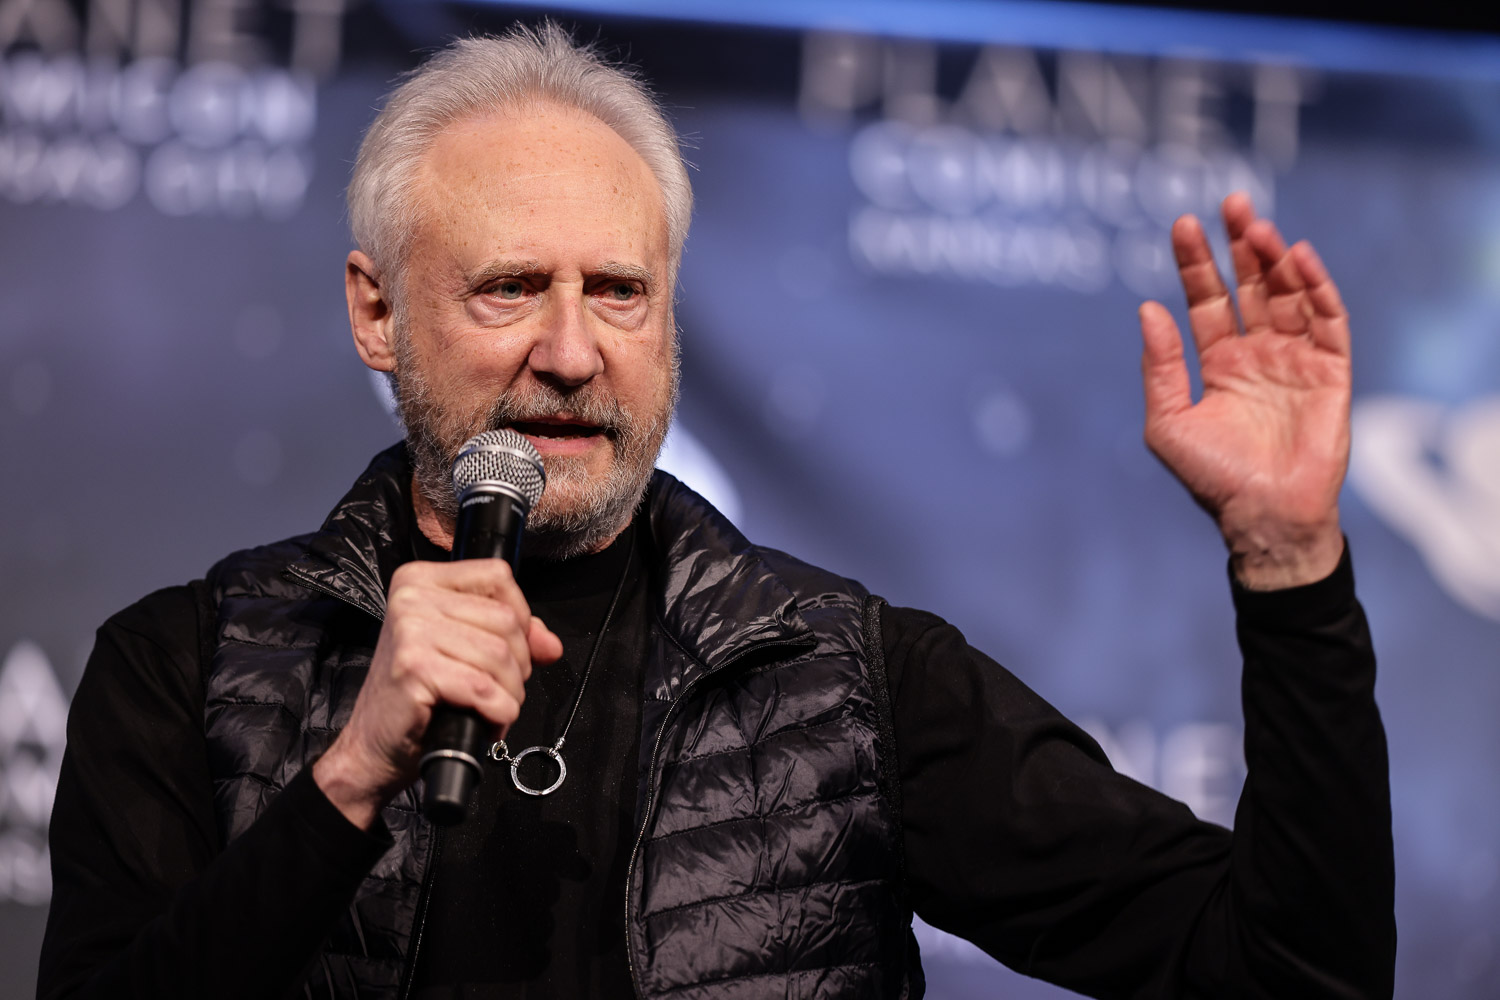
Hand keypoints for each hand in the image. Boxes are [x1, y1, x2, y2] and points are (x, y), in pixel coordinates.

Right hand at [313, 560, 563, 827]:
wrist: (372, 747)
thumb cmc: (416, 698)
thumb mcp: (463, 652)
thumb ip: (511, 638)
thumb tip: (551, 644)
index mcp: (420, 580)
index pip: (498, 576)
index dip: (520, 616)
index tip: (511, 648)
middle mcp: (411, 597)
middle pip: (506, 619)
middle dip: (518, 664)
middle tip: (496, 689)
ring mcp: (410, 631)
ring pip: (501, 655)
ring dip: (510, 694)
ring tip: (490, 708)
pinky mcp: (415, 668)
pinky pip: (485, 688)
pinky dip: (498, 713)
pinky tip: (484, 722)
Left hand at [1139, 192, 1349, 589]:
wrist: (1264, 517)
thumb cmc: (1213, 478)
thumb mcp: (1169, 422)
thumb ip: (1160, 367)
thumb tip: (1146, 309)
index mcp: (1217, 362)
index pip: (1206, 299)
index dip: (1196, 263)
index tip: (1184, 224)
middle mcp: (1257, 353)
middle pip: (1250, 285)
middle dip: (1241, 245)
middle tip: (1232, 203)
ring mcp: (1295, 359)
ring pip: (1288, 294)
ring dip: (1276, 259)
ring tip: (1259, 228)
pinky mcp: (1331, 371)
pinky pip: (1327, 321)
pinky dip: (1316, 288)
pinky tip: (1298, 259)